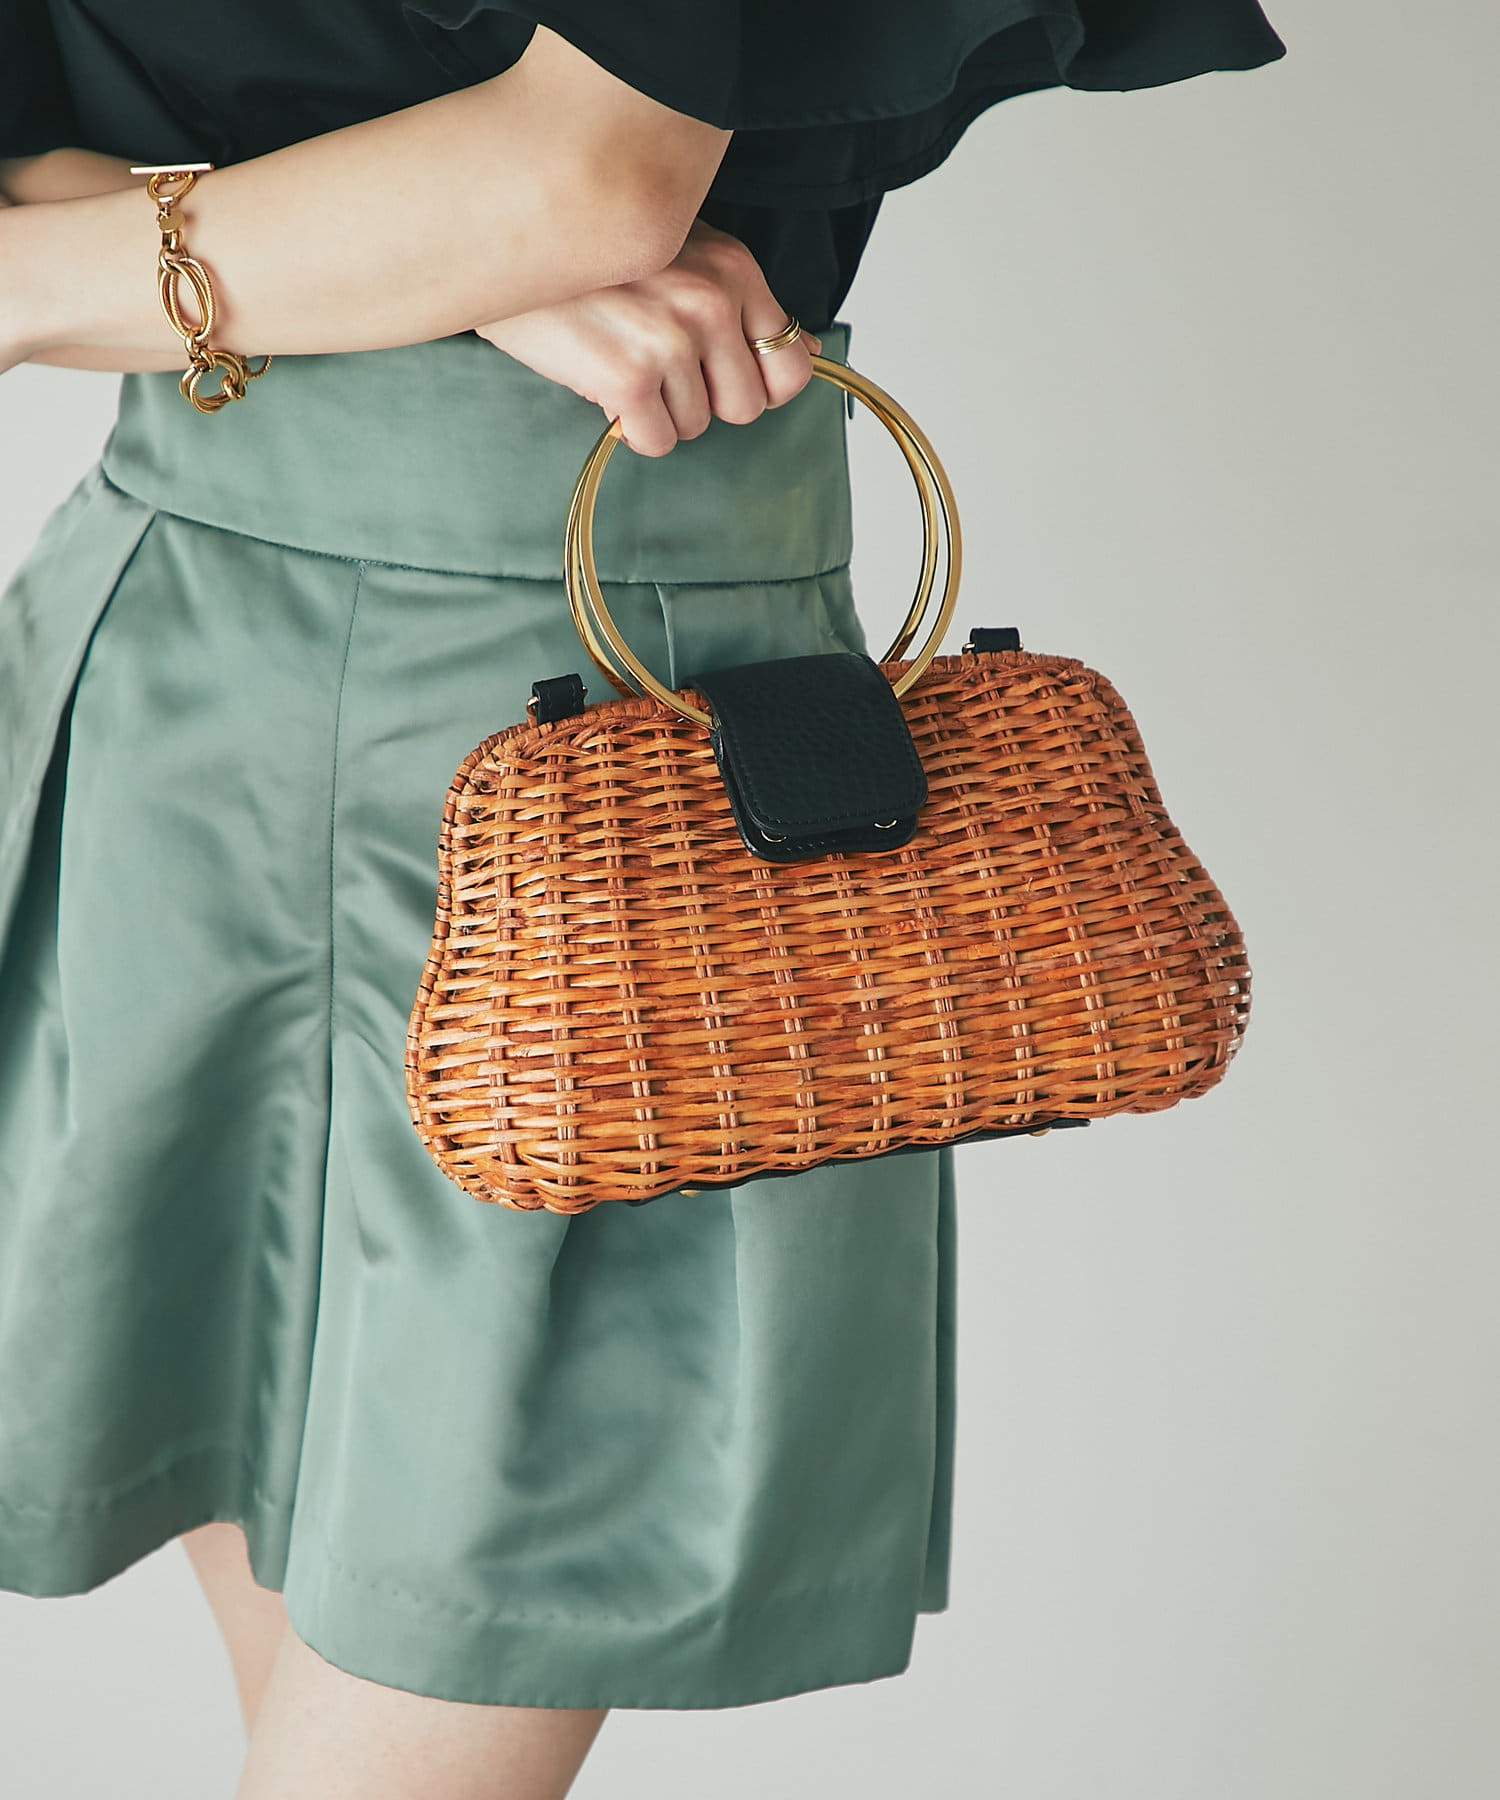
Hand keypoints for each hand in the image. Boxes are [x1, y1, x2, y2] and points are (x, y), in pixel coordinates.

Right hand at [475, 218, 821, 456]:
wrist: (503, 240)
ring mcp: (670, 340)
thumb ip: (745, 301)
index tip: (721, 375)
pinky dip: (630, 428)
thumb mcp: (683, 252)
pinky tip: (604, 385)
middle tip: (658, 366)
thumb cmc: (594, 251)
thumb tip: (809, 349)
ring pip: (697, 426)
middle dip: (704, 400)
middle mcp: (711, 301)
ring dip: (660, 410)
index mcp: (734, 269)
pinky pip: (656, 441)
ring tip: (621, 359)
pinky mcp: (628, 377)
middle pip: (745, 407)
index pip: (791, 365)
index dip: (758, 384)